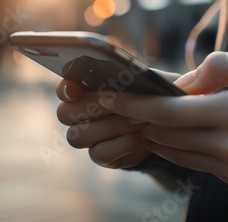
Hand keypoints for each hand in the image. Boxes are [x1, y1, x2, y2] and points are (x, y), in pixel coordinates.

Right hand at [56, 70, 180, 168]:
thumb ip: (122, 74)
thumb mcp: (141, 80)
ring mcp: (87, 136)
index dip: (65, 89)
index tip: (74, 89)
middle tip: (118, 101)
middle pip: (64, 113)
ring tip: (138, 119)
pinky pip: (99, 153)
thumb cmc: (149, 94)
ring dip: (110, 126)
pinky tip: (138, 137)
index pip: (64, 88)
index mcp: (83, 88)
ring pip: (78, 135)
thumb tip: (108, 72)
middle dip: (91, 107)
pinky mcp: (100, 155)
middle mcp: (77, 113)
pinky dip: (120, 144)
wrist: (164, 123)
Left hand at [100, 52, 227, 197]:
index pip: (166, 113)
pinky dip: (188, 151)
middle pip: (165, 137)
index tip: (110, 97)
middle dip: (141, 121)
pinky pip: (203, 167)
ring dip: (160, 137)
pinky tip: (189, 136)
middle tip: (127, 105)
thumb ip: (220, 67)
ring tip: (151, 120)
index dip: (133, 105)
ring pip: (180, 155)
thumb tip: (183, 82)